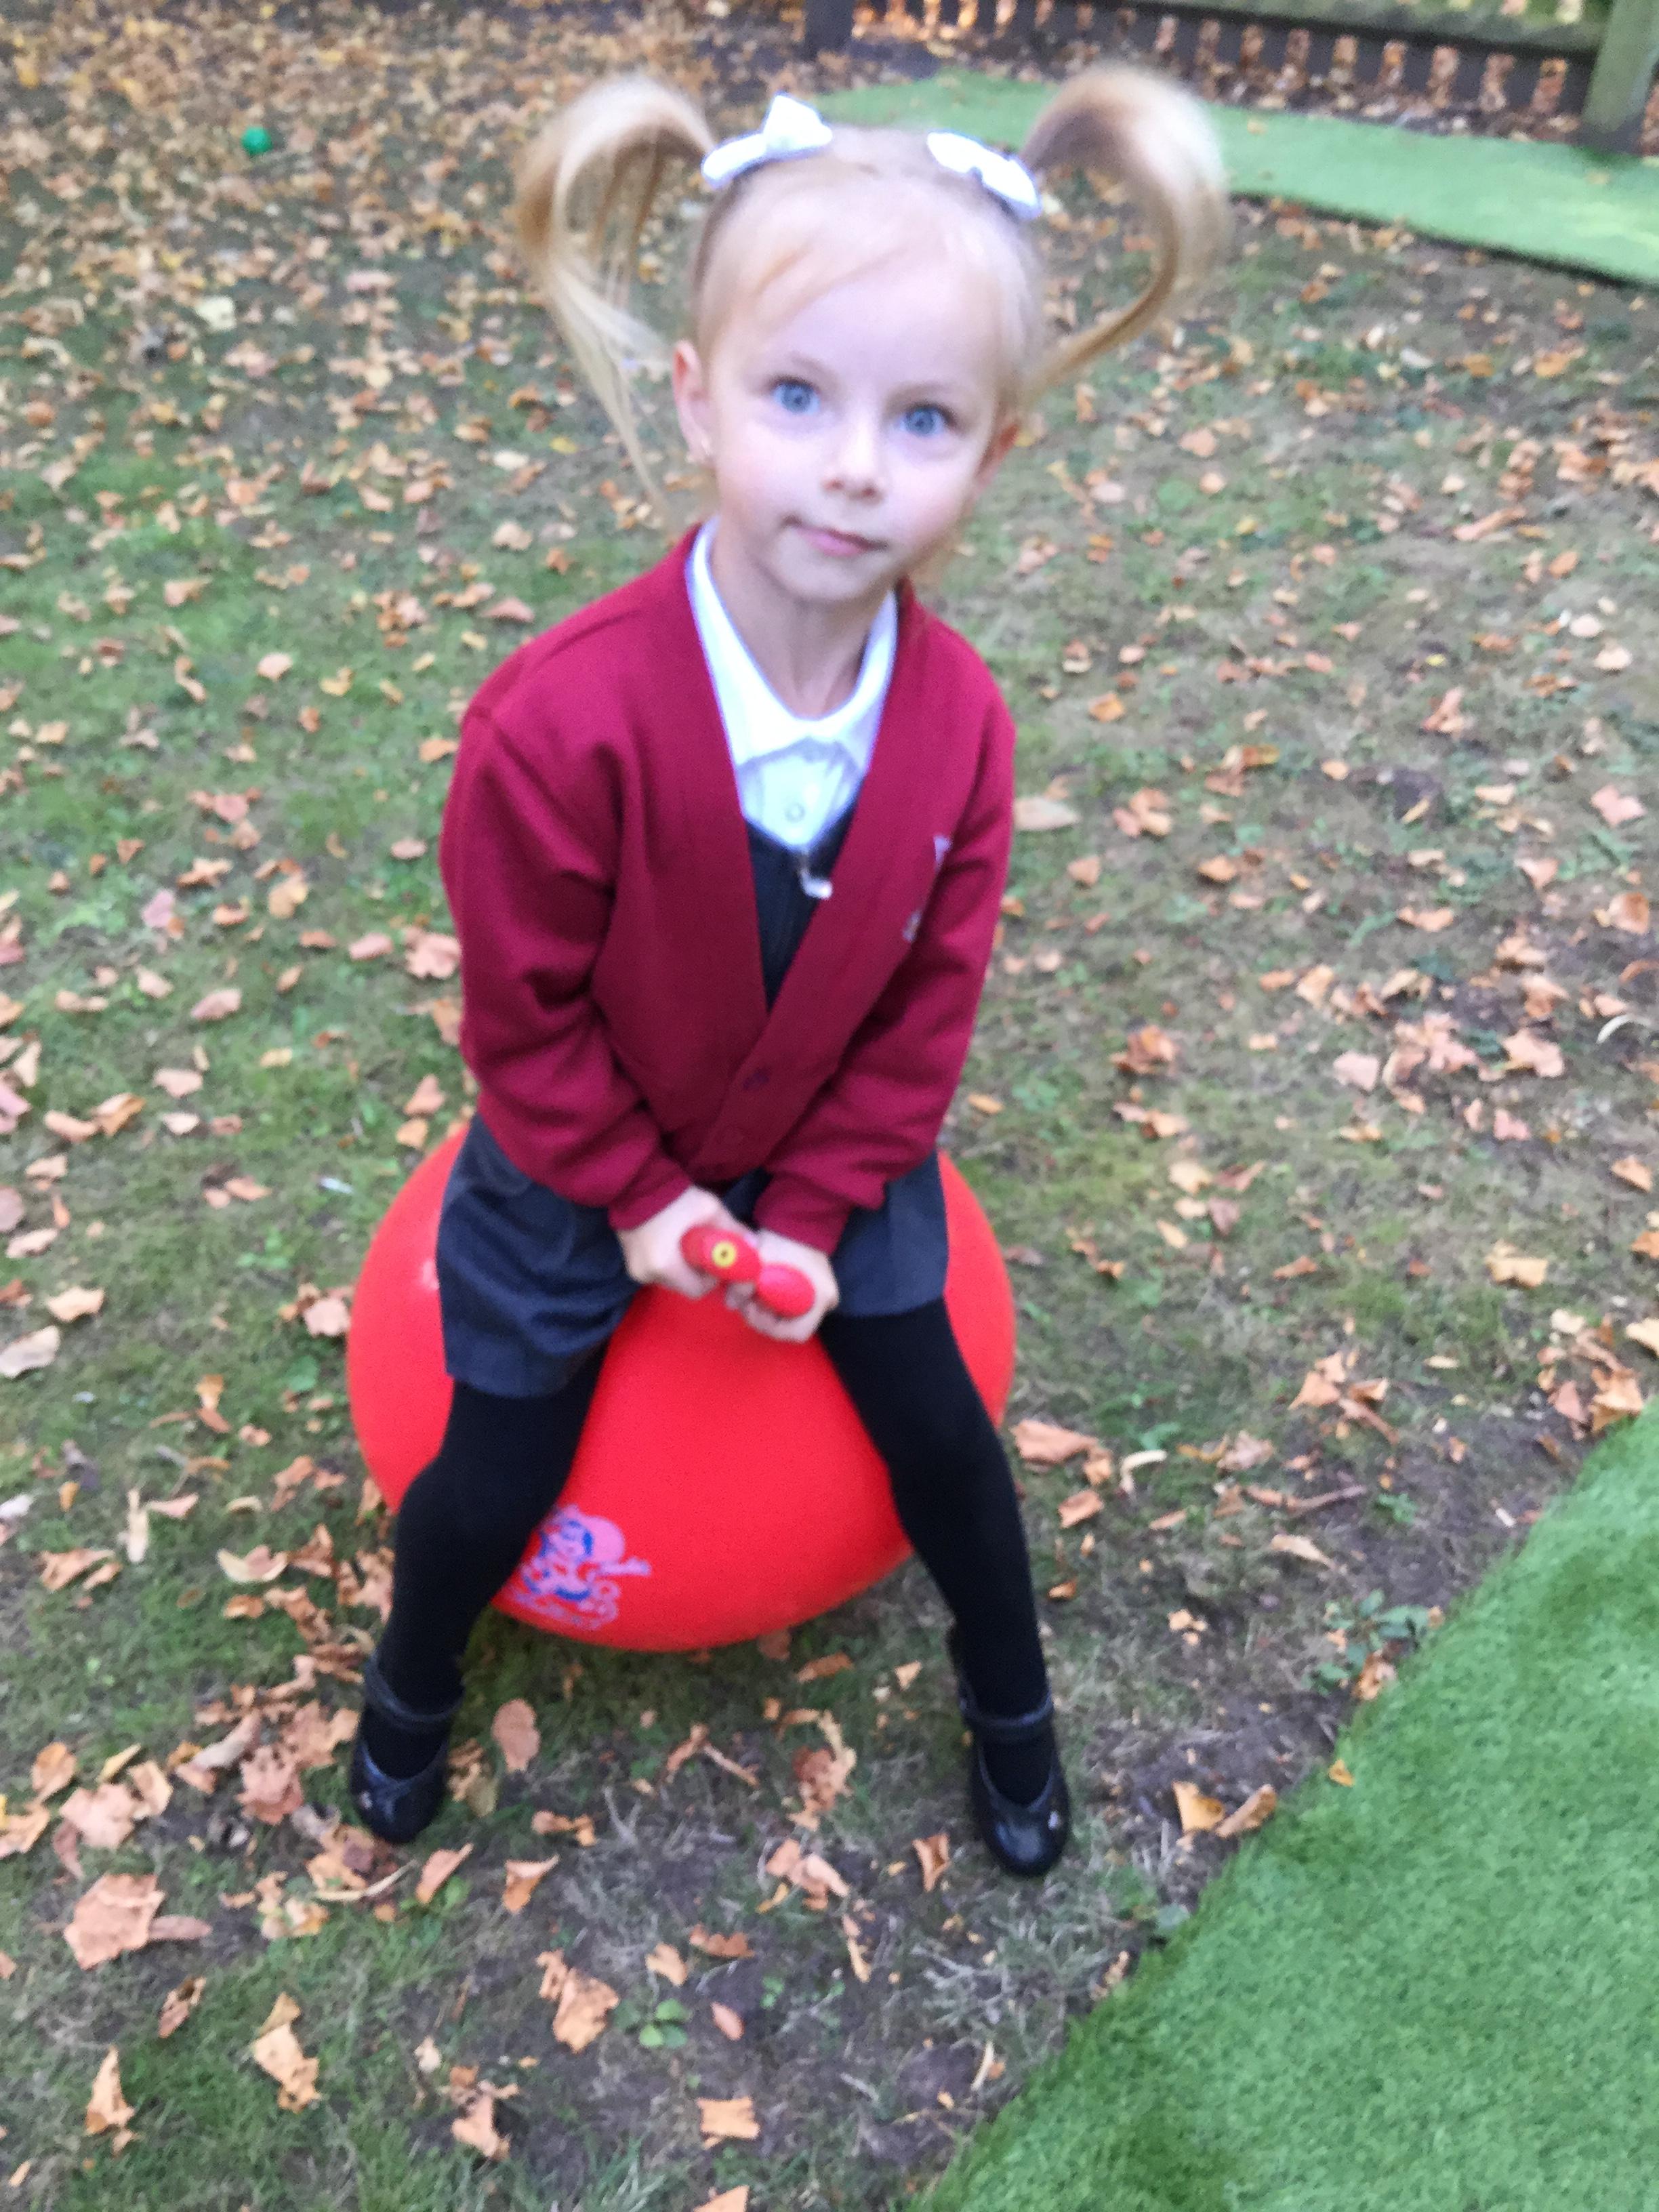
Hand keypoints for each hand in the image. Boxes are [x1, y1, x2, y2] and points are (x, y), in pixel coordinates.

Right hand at [618, 1185, 746, 1301]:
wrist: (636, 1182)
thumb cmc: (674, 1197)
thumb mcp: (708, 1209)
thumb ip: (731, 1228)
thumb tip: (754, 1243)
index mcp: (665, 1266)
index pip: (696, 1290)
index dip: (711, 1279)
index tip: (716, 1260)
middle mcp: (647, 1274)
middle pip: (682, 1286)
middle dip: (697, 1273)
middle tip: (704, 1252)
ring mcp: (635, 1269)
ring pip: (669, 1279)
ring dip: (682, 1268)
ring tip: (687, 1244)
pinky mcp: (629, 1261)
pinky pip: (656, 1270)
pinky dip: (668, 1262)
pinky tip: (673, 1242)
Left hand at [725, 1226, 838, 1344]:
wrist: (798, 1217)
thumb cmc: (782, 1240)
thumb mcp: (759, 1263)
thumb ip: (743, 1286)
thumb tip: (730, 1305)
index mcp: (820, 1298)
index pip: (796, 1333)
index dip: (770, 1327)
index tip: (751, 1309)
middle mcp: (827, 1301)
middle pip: (792, 1325)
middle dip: (766, 1318)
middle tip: (747, 1303)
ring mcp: (823, 1295)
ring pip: (792, 1316)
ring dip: (769, 1310)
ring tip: (752, 1294)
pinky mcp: (816, 1288)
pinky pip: (794, 1305)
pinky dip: (776, 1302)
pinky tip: (762, 1290)